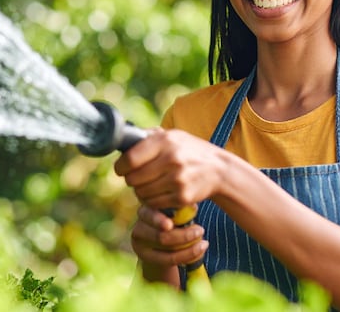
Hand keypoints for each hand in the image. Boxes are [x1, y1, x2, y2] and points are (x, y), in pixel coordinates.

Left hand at [113, 129, 228, 208]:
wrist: (219, 170)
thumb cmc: (190, 151)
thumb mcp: (173, 136)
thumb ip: (150, 137)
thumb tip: (124, 140)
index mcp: (165, 141)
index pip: (130, 159)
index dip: (120, 167)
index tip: (121, 169)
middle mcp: (171, 159)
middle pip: (133, 179)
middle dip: (131, 180)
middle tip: (137, 177)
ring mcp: (177, 179)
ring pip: (141, 193)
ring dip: (141, 191)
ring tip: (149, 184)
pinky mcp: (182, 197)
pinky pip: (154, 203)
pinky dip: (152, 200)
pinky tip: (159, 192)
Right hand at [131, 205, 207, 282]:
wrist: (160, 242)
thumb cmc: (171, 219)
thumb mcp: (173, 212)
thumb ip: (180, 209)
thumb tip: (192, 208)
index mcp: (144, 211)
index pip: (148, 215)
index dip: (158, 220)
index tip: (170, 225)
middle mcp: (138, 228)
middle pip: (160, 236)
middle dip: (183, 235)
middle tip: (201, 230)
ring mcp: (141, 246)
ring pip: (167, 250)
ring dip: (189, 248)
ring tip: (204, 243)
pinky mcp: (147, 259)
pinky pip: (170, 260)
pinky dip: (187, 256)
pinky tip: (200, 251)